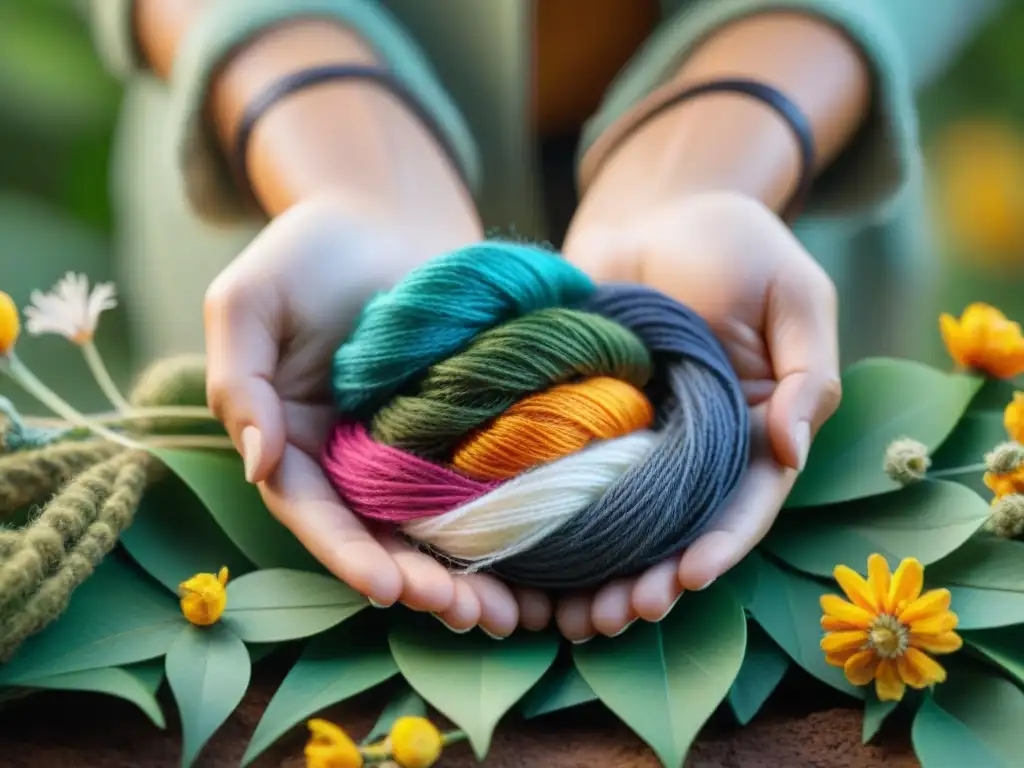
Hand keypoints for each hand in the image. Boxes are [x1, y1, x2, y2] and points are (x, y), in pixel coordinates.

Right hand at [203, 196, 551, 636]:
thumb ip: (239, 381)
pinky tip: (534, 556)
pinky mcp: (454, 428)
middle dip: (416, 581)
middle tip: (465, 613)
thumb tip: (260, 464)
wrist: (383, 213)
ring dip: (463, 571)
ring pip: (430, 523)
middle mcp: (345, 457)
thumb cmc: (306, 251)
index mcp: (291, 440)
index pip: (312, 511)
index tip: (386, 588)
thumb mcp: (247, 302)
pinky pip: (475, 482)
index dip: (345, 553)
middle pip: (378, 535)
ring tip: (504, 611)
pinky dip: (499, 523)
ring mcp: (403, 446)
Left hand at [558, 190, 841, 641]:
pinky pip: (566, 472)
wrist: (656, 206)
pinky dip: (551, 517)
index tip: (686, 578)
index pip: (743, 504)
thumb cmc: (738, 245)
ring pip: (618, 518)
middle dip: (650, 579)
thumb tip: (792, 449)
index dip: (720, 546)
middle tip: (613, 617)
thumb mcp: (796, 297)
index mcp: (754, 430)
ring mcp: (634, 436)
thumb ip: (809, 374)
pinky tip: (525, 555)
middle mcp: (694, 447)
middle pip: (675, 530)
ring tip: (572, 615)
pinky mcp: (581, 417)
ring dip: (598, 571)